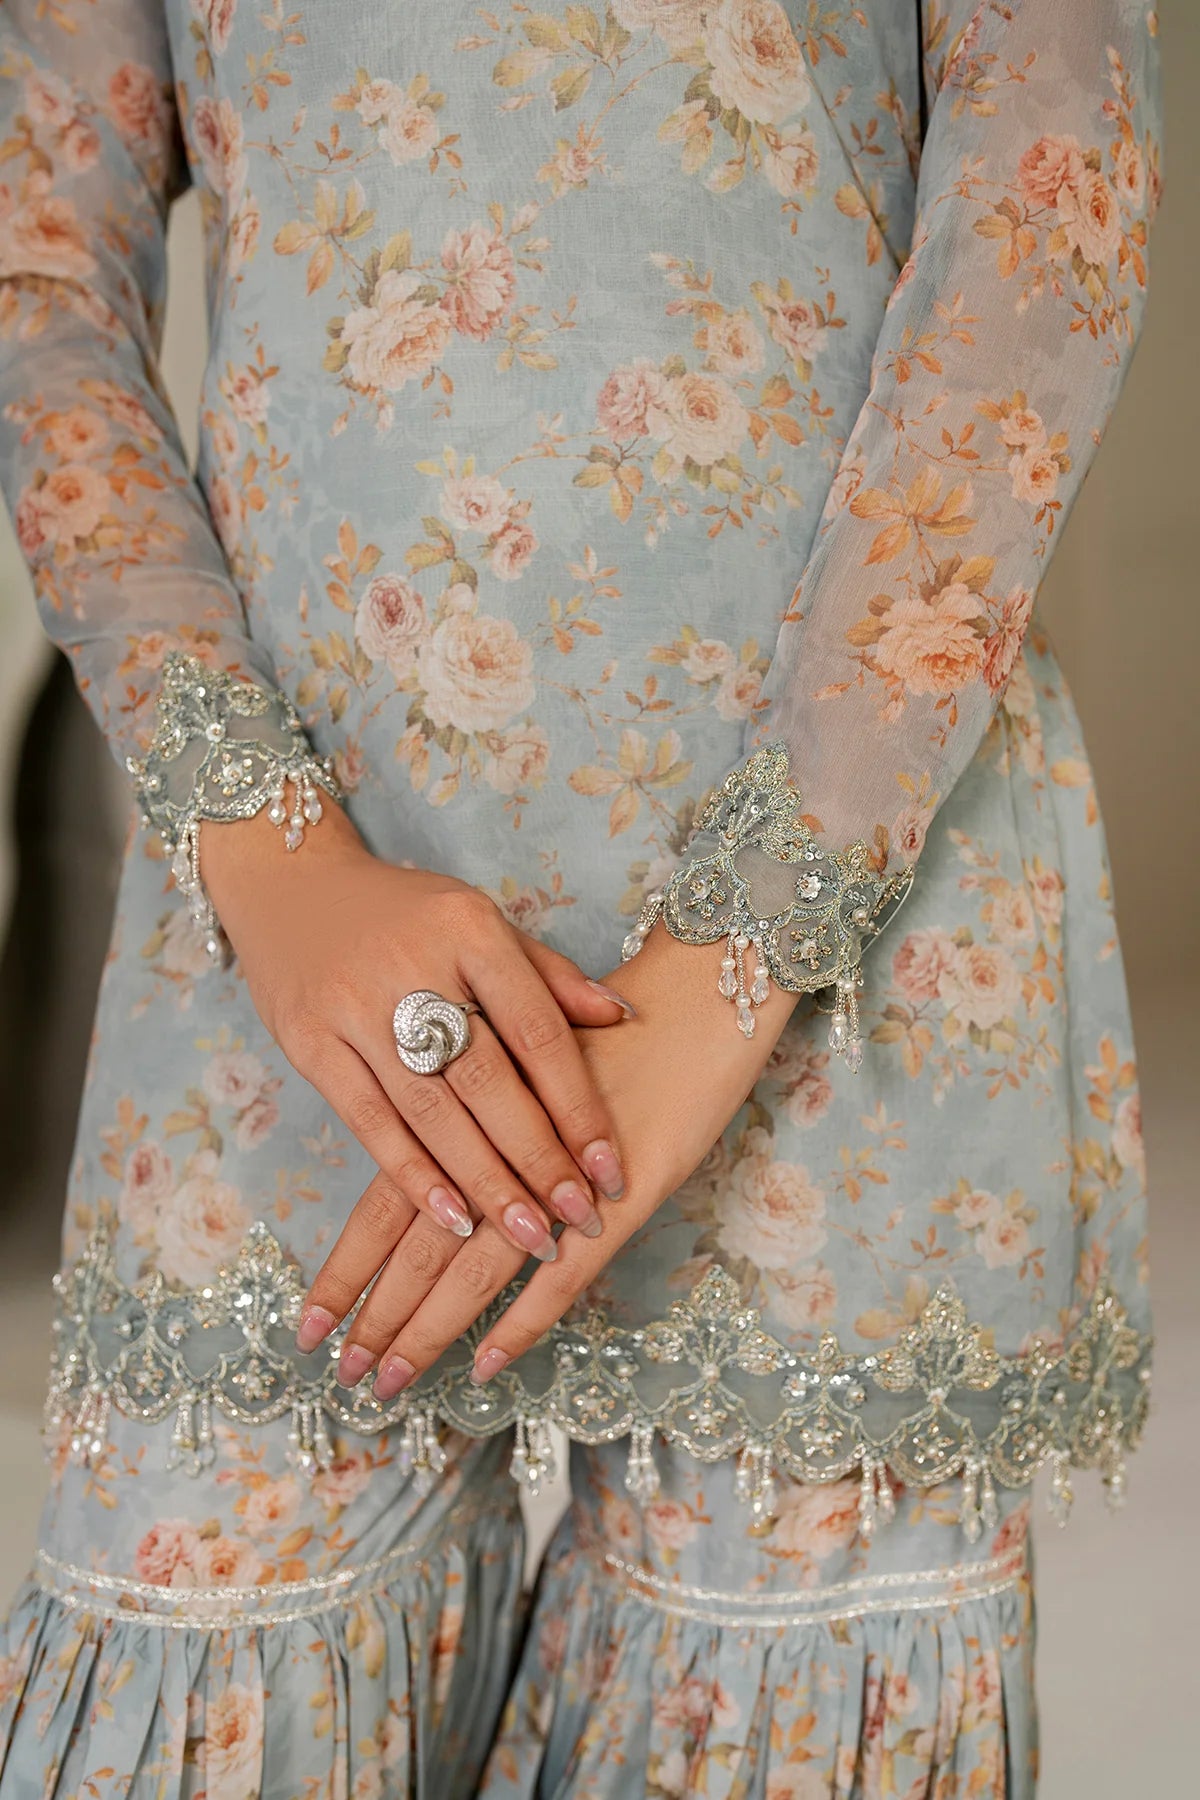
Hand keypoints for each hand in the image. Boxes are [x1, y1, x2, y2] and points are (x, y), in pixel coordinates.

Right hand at [200, 804, 631, 1326]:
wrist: (292, 884)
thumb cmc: (406, 913)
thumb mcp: (480, 920)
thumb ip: (547, 974)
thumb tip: (621, 1018)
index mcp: (470, 928)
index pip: (537, 1030)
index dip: (578, 1105)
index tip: (610, 1167)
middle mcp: (414, 964)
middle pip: (488, 1079)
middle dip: (538, 1159)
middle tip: (578, 1218)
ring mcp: (354, 1005)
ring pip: (431, 1111)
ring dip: (484, 1182)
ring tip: (527, 1235)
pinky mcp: (308, 1041)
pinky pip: (369, 1121)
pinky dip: (413, 1175)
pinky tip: (452, 1216)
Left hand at [297, 924, 798, 1399]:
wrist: (696, 998)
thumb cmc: (609, 1023)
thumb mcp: (522, 1056)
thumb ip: (474, 1109)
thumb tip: (432, 1170)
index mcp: (465, 1110)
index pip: (386, 1202)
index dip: (345, 1268)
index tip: (306, 1325)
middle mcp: (497, 1148)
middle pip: (418, 1244)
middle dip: (375, 1316)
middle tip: (340, 1376)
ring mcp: (556, 1178)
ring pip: (472, 1268)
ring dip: (426, 1329)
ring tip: (388, 1382)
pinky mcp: (616, 1200)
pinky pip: (559, 1276)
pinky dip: (519, 1323)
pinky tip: (484, 1364)